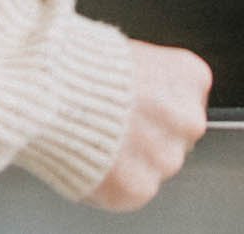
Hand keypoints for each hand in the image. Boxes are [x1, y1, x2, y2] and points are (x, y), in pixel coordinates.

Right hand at [84, 38, 210, 211]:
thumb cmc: (83, 64)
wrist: (52, 91)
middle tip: (117, 122)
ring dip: (133, 159)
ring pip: (155, 165)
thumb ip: (154, 79)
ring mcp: (166, 157)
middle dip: (150, 133)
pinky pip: (131, 190)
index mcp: (191, 77)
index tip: (138, 100)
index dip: (157, 101)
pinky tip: (93, 156)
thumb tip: (149, 92)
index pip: (188, 98)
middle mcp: (188, 119)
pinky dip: (112, 181)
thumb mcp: (133, 53)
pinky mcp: (139, 188)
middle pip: (175, 135)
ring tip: (99, 137)